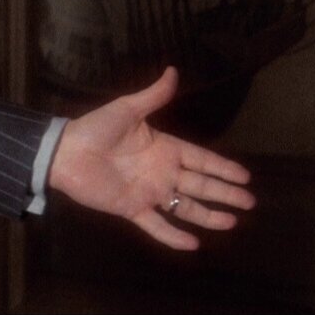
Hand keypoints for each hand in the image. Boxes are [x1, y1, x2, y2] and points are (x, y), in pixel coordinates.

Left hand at [48, 68, 254, 249]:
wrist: (64, 152)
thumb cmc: (95, 129)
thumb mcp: (126, 109)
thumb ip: (153, 95)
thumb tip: (173, 70)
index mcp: (164, 148)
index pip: (201, 160)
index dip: (222, 168)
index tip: (245, 176)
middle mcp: (161, 172)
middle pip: (200, 185)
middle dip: (225, 193)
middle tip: (249, 202)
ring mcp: (148, 192)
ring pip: (184, 207)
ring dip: (207, 216)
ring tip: (231, 222)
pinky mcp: (132, 208)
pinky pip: (156, 225)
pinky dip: (173, 236)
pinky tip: (192, 245)